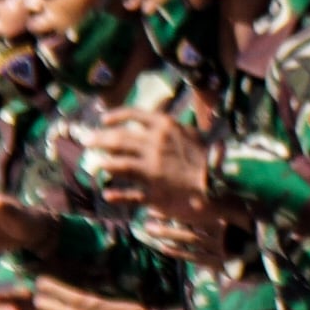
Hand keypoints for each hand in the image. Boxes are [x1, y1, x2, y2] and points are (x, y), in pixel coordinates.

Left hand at [30, 276, 156, 309]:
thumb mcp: (111, 286)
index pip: (54, 291)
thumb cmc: (135, 298)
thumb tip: (72, 275)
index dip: (45, 285)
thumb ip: (90, 283)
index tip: (41, 281)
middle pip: (48, 308)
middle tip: (41, 297)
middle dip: (42, 301)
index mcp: (87, 302)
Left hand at [83, 108, 210, 218]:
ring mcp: (152, 169)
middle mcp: (154, 145)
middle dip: (99, 139)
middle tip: (88, 140)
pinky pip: (129, 193)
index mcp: (165, 126)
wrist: (221, 185)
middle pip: (118, 138)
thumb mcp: (195, 133)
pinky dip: (116, 194)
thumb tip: (162, 121)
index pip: (133, 114)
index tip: (103, 120)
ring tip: (96, 165)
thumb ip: (176, 127)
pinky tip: (107, 194)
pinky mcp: (154, 192)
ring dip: (103, 164)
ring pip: (117, 164)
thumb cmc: (211, 158)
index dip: (114, 116)